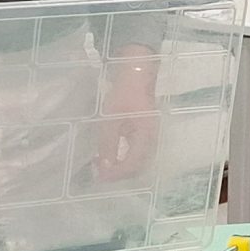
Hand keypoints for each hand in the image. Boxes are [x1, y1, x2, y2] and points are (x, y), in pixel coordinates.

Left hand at [94, 60, 160, 181]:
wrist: (137, 73)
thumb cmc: (124, 93)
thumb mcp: (111, 119)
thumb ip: (108, 144)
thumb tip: (105, 167)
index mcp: (146, 136)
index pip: (133, 165)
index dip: (116, 174)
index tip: (99, 177)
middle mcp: (151, 140)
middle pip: (138, 167)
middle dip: (118, 174)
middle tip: (98, 174)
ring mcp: (149, 137)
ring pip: (137, 162)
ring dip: (120, 168)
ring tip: (102, 167)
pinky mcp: (143, 133)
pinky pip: (135, 153)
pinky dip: (123, 159)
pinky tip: (109, 156)